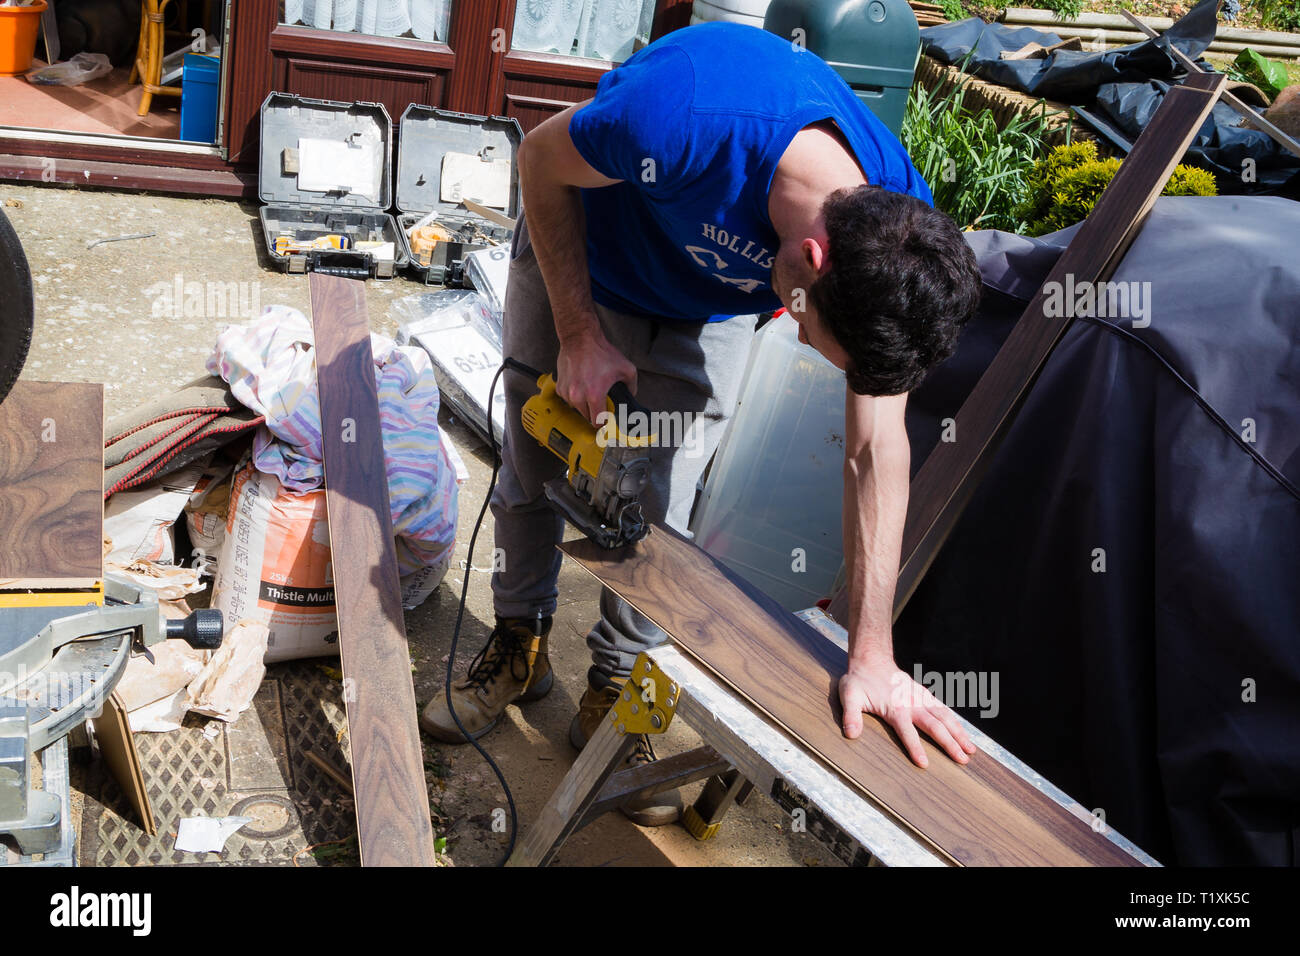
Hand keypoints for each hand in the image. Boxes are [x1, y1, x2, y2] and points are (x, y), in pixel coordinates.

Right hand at [556, 326, 637, 424]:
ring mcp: (566, 392)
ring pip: (576, 408)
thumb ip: (631, 387)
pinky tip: (580, 383)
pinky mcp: (559, 386)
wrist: (580, 338)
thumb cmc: (600, 351)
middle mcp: (578, 396)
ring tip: (589, 388)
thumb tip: (630, 395)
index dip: (604, 421)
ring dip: (583, 403)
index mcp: (595, 395)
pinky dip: (574, 394)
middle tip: (599, 400)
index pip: (598, 423)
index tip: (606, 417)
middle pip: (587, 417)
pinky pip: (567, 398)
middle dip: (594, 411)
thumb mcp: (626, 368)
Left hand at [839, 660, 976, 768]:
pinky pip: (943, 708)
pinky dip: (955, 721)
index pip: (907, 731)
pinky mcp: (924, 694)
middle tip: (962, 760)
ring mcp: (920, 698)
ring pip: (944, 717)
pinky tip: (963, 732)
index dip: (915, 747)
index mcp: (895, 708)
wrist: (871, 659)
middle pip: (934, 726)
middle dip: (949, 744)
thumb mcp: (849, 696)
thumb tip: (851, 735)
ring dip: (958, 733)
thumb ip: (851, 715)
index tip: (925, 764)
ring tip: (971, 750)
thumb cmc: (859, 681)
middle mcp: (912, 703)